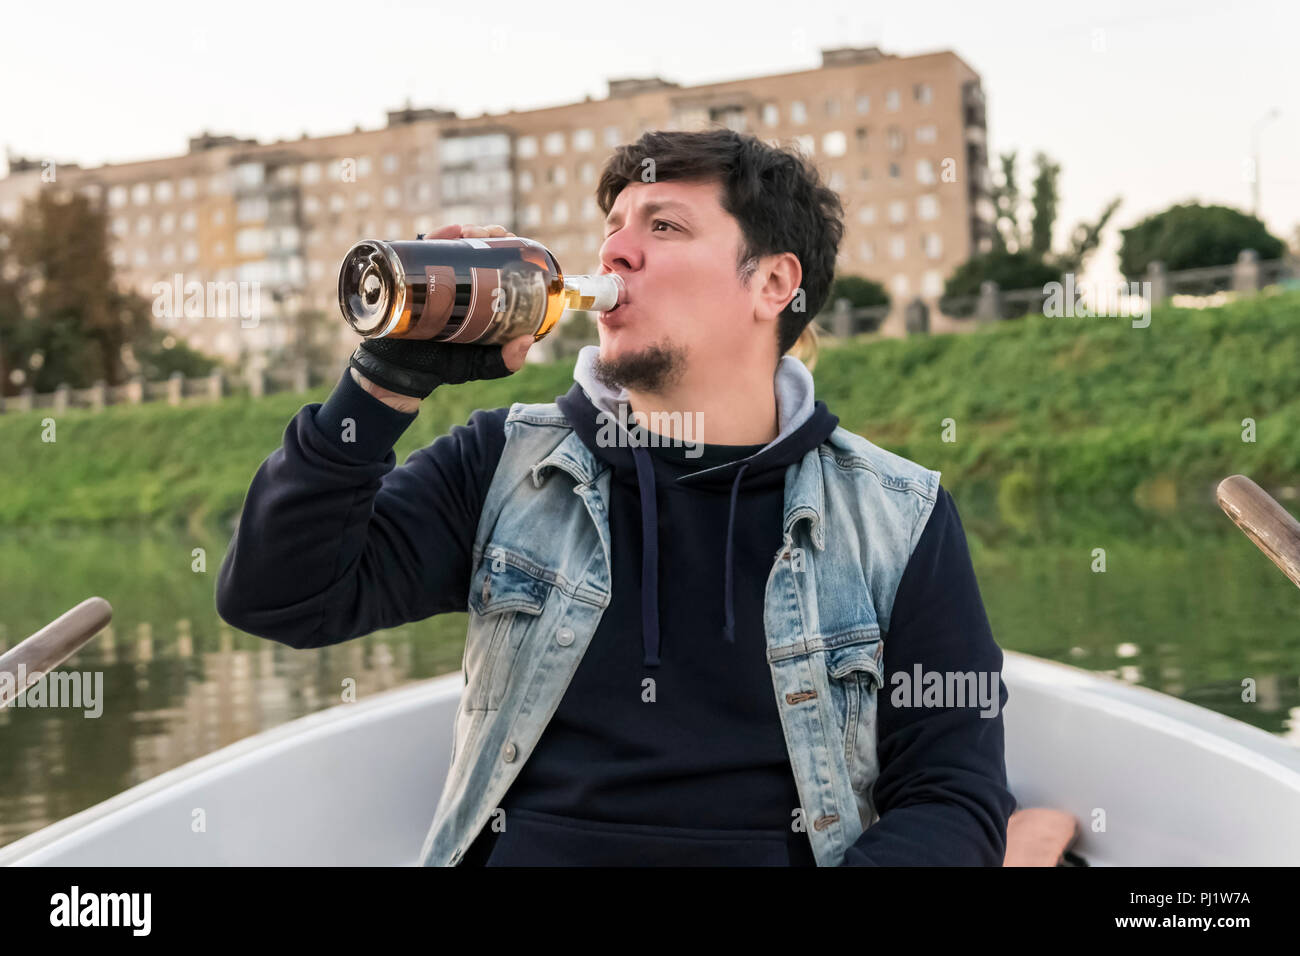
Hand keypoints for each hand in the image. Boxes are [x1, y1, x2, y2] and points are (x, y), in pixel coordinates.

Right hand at [349, 224, 531, 409]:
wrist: (403, 372)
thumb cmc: (445, 366)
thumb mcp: (483, 365)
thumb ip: (508, 361)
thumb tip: (528, 339)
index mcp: (479, 295)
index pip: (497, 261)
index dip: (507, 246)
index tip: (513, 243)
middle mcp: (458, 282)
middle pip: (478, 246)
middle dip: (487, 233)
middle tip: (488, 237)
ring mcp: (435, 277)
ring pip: (453, 244)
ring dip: (465, 230)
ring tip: (469, 234)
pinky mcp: (412, 278)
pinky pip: (424, 249)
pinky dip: (439, 235)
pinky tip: (452, 232)